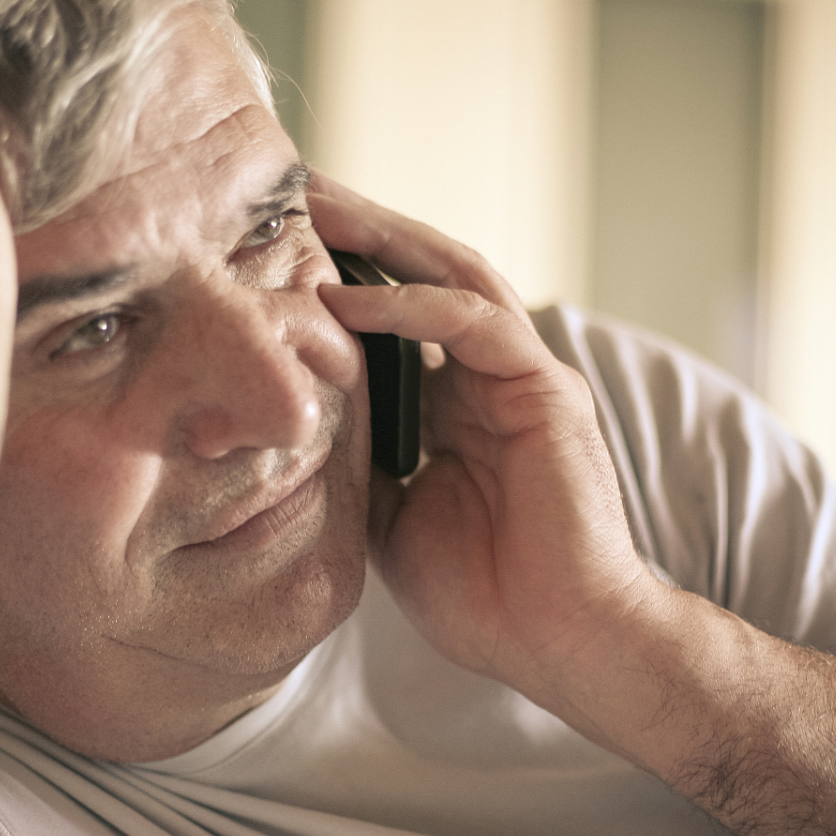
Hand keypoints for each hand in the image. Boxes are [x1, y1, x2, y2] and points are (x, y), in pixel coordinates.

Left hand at [309, 176, 669, 738]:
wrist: (561, 644)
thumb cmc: (484, 596)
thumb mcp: (389, 518)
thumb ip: (356, 462)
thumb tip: (289, 425)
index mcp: (461, 401)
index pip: (403, 309)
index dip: (346, 272)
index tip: (275, 251)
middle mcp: (495, 374)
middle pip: (427, 271)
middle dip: (362, 227)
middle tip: (291, 191)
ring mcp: (524, 377)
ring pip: (455, 273)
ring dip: (383, 237)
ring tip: (316, 210)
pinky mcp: (547, 391)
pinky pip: (475, 322)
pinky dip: (410, 303)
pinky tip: (347, 296)